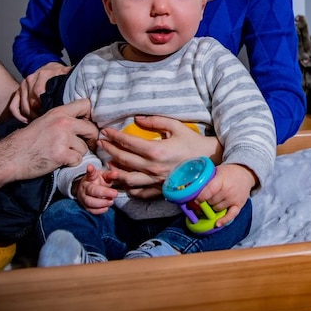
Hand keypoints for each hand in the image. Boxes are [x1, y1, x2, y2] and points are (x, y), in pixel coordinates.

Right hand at [0, 98, 97, 181]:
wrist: (10, 157)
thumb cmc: (26, 141)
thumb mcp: (44, 121)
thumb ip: (62, 119)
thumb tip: (82, 121)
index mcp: (58, 112)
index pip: (86, 104)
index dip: (90, 115)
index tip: (87, 124)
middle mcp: (63, 123)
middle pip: (92, 128)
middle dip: (90, 139)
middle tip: (84, 145)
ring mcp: (62, 138)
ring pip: (85, 147)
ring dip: (77, 153)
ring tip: (63, 153)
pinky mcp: (61, 154)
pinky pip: (78, 159)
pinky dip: (71, 163)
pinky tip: (60, 161)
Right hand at [8, 62, 71, 121]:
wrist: (51, 68)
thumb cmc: (62, 75)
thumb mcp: (69, 75)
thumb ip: (75, 82)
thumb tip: (86, 91)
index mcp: (45, 73)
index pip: (40, 92)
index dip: (46, 107)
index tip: (54, 116)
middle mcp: (32, 78)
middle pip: (32, 102)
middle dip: (40, 114)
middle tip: (49, 122)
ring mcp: (23, 85)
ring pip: (24, 106)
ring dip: (31, 116)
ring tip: (41, 123)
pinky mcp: (17, 91)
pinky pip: (13, 106)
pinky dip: (19, 115)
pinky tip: (27, 121)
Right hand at [73, 164, 118, 214]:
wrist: (89, 189)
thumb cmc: (98, 182)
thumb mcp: (104, 176)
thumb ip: (110, 175)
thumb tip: (116, 173)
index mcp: (89, 178)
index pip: (90, 173)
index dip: (90, 170)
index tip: (90, 167)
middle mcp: (84, 187)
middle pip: (91, 191)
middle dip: (104, 193)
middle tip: (115, 193)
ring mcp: (83, 197)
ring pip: (90, 202)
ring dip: (102, 203)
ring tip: (111, 201)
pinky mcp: (85, 206)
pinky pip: (91, 210)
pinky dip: (99, 210)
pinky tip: (106, 207)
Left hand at [99, 116, 222, 198]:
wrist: (209, 160)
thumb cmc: (192, 141)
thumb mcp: (175, 126)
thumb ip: (155, 121)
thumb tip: (136, 118)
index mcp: (156, 150)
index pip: (128, 142)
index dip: (114, 136)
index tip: (106, 131)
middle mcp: (153, 167)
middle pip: (124, 160)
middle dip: (110, 150)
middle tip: (101, 143)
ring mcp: (156, 180)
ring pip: (128, 179)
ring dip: (115, 170)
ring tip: (108, 163)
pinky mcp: (161, 189)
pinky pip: (140, 192)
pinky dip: (129, 188)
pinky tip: (123, 181)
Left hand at [197, 164, 254, 227]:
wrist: (245, 173)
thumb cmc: (228, 173)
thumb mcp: (216, 171)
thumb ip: (206, 180)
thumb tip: (190, 189)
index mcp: (221, 180)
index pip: (208, 191)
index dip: (199, 197)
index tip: (194, 199)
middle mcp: (228, 190)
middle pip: (211, 201)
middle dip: (206, 201)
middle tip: (205, 198)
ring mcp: (233, 198)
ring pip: (217, 209)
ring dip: (213, 206)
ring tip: (213, 200)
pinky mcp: (239, 205)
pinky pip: (231, 215)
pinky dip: (223, 220)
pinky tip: (217, 223)